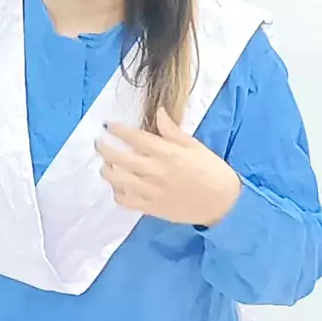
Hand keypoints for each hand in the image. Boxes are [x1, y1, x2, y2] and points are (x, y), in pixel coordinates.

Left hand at [98, 108, 241, 226]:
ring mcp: (151, 191)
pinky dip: (117, 192)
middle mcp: (155, 171)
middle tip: (99, 143)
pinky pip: (126, 201)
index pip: (135, 138)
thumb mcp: (195, 146)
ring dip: (107, 170)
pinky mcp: (151, 208)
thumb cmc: (211, 170)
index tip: (109, 125)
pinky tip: (119, 186)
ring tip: (106, 164)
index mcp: (167, 153)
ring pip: (118, 180)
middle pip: (120, 158)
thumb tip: (159, 112)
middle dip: (105, 148)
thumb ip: (173, 131)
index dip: (118, 130)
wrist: (222, 202)